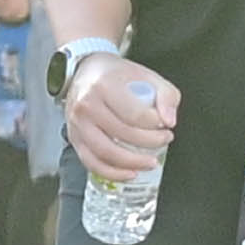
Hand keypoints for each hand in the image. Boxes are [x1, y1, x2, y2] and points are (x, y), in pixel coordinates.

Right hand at [66, 53, 179, 178]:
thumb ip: (165, 95)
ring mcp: (77, 124)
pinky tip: (130, 173)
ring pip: (106, 153)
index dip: (155, 124)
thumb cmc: (115, 74)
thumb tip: (169, 120)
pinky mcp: (74, 139)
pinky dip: (113, 173)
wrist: (84, 72)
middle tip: (164, 139)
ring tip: (151, 162)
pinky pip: (92, 163)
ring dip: (133, 163)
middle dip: (150, 142)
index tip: (166, 124)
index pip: (135, 114)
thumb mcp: (146, 74)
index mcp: (104, 85)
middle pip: (123, 134)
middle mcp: (87, 105)